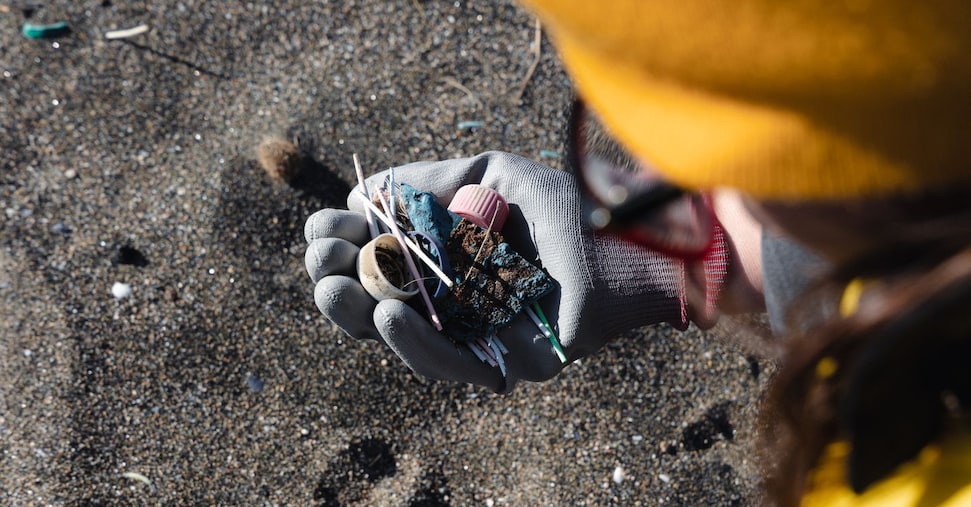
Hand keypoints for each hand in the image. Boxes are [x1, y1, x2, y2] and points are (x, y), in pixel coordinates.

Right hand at [305, 151, 686, 391]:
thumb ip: (433, 181)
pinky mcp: (507, 364)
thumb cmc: (567, 205)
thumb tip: (362, 194)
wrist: (633, 240)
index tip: (326, 226)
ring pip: (406, 340)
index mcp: (449, 259)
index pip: (381, 262)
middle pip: (380, 305)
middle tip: (322, 261)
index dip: (346, 246)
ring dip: (362, 317)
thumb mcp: (492, 175)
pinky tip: (386, 315)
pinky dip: (415, 343)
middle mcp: (457, 301)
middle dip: (339, 284)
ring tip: (339, 289)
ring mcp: (480, 335)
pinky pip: (451, 363)